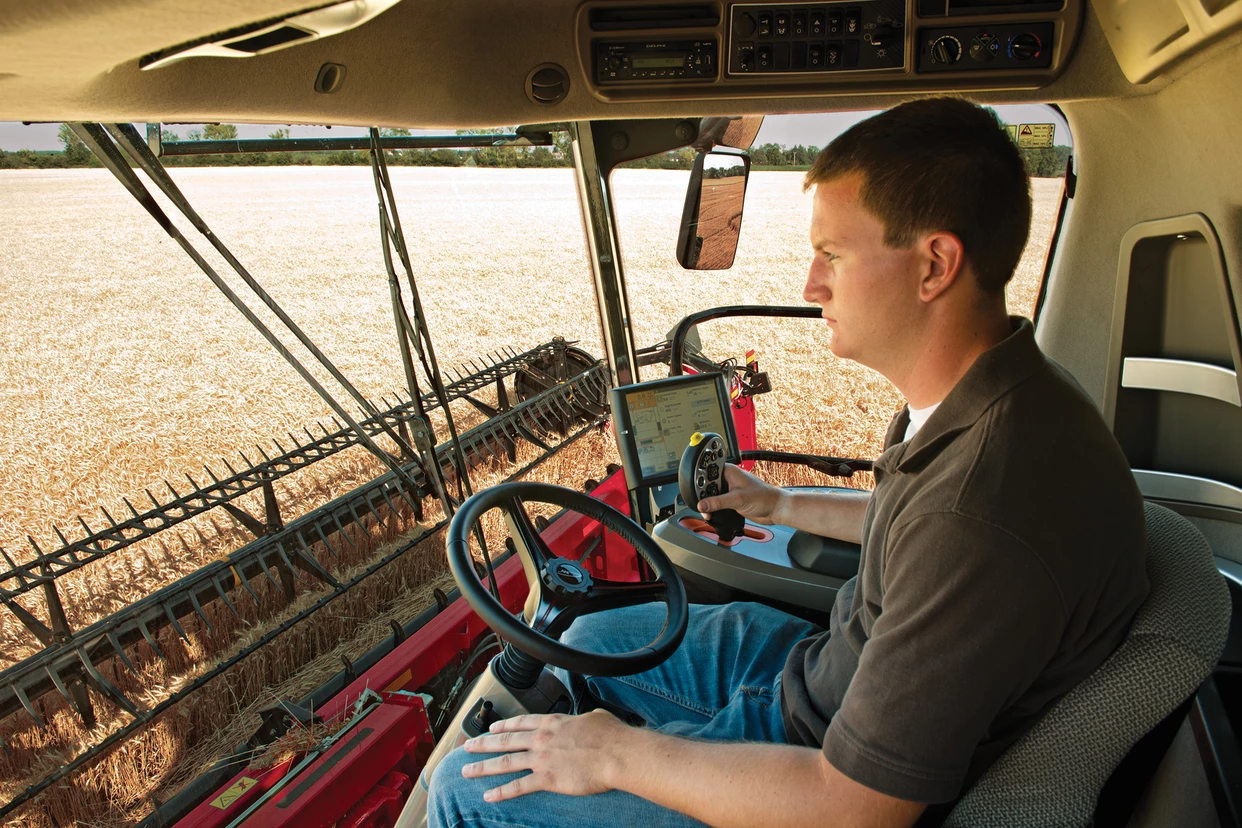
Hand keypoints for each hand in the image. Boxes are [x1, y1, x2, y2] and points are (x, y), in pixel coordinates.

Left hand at [460, 710, 632, 801]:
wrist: (617, 754)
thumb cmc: (611, 736)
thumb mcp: (594, 717)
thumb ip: (582, 719)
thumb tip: (587, 720)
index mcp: (553, 722)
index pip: (521, 722)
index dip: (504, 725)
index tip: (491, 728)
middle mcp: (542, 739)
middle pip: (505, 741)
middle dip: (483, 744)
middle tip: (467, 746)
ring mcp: (542, 759)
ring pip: (505, 762)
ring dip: (483, 767)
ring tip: (467, 770)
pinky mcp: (547, 779)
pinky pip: (518, 787)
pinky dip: (502, 792)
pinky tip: (489, 795)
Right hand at [696, 464, 784, 524]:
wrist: (775, 509)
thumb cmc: (764, 497)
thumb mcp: (738, 499)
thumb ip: (718, 502)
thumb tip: (702, 505)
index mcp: (729, 472)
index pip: (708, 473)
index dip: (700, 482)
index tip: (695, 492)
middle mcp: (728, 479)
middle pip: (707, 486)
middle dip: (703, 496)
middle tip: (702, 506)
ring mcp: (729, 490)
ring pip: (711, 496)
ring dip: (708, 504)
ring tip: (707, 513)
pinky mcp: (731, 500)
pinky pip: (717, 503)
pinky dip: (713, 509)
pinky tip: (712, 514)